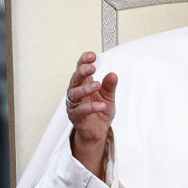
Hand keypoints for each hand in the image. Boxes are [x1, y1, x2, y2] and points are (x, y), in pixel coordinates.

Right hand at [66, 51, 117, 175]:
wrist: (97, 131)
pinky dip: (91, 107)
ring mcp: (74, 104)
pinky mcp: (76, 117)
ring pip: (74, 93)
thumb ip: (110, 86)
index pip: (81, 69)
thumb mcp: (109, 96)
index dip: (84, 61)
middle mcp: (76, 92)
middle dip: (82, 71)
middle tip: (92, 67)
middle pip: (75, 78)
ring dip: (85, 88)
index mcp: (84, 84)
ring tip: (97, 85)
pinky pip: (81, 111)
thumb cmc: (100, 111)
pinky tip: (101, 105)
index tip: (92, 56)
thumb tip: (113, 74)